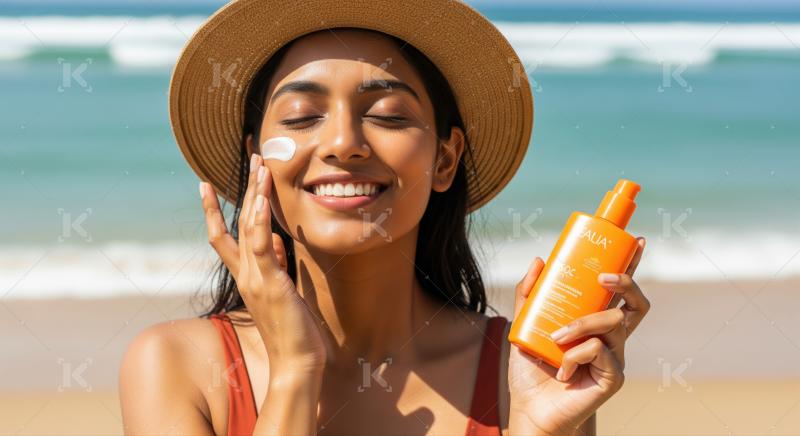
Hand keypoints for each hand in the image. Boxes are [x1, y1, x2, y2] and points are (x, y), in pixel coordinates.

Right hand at [200, 153, 325, 372]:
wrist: (296, 362)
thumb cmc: (293, 330)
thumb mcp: (283, 291)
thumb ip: (277, 265)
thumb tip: (278, 242)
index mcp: (246, 276)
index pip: (223, 237)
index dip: (212, 210)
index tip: (205, 185)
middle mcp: (245, 274)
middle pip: (237, 223)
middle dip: (245, 188)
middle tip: (252, 157)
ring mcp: (255, 278)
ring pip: (249, 228)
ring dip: (254, 195)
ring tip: (260, 166)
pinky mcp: (271, 284)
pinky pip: (262, 247)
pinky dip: (261, 223)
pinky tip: (261, 201)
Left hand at [508, 238, 648, 434]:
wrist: (531, 409)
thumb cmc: (532, 369)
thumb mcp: (524, 325)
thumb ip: (529, 295)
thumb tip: (540, 259)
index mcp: (596, 322)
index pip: (620, 290)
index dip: (632, 265)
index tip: (636, 240)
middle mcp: (612, 337)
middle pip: (637, 303)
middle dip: (626, 282)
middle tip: (604, 276)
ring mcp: (616, 356)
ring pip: (613, 322)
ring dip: (582, 324)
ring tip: (556, 337)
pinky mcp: (614, 376)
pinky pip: (600, 350)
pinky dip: (575, 354)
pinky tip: (562, 369)